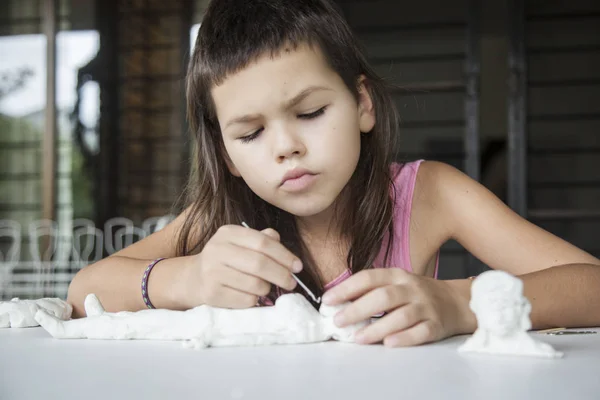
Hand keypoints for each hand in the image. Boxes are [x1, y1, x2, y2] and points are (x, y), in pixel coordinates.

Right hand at [181, 225, 301, 308]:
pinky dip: (255, 300)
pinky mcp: (212, 294)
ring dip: (267, 288)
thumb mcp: (242, 243)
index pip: (263, 242)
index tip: (298, 267)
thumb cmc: (227, 259)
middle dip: (281, 275)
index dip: (284, 255)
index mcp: (228, 233)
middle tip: (292, 282)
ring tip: (266, 287)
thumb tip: (280, 242)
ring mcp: (212, 272)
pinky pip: (246, 300)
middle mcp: (217, 250)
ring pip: (255, 284)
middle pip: (260, 264)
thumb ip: (263, 240)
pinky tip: (251, 295)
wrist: (195, 278)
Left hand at [321, 269, 467, 346]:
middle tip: (338, 321)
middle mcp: (411, 288)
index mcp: (397, 275)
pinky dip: (404, 338)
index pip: (368, 278)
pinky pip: (420, 332)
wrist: (456, 301)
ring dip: (377, 328)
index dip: (346, 289)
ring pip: (400, 316)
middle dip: (357, 309)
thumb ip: (371, 289)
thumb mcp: (396, 283)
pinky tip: (389, 343)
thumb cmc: (416, 294)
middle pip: (382, 297)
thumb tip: (337, 301)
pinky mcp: (436, 325)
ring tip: (358, 338)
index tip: (327, 300)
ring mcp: (425, 307)